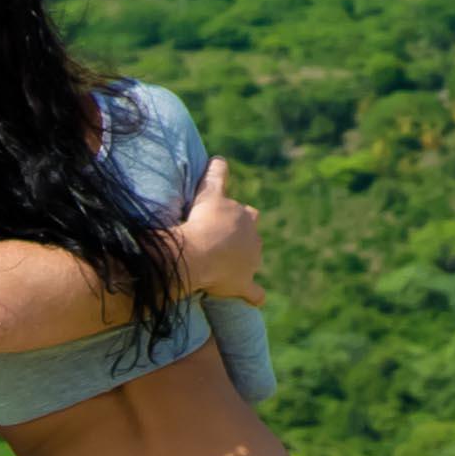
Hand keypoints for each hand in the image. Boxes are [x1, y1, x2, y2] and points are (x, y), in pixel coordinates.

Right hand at [170, 161, 261, 303]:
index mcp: (247, 218)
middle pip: (252, 238)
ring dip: (244, 264)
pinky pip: (255, 293)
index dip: (236, 218)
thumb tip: (219, 157)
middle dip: (242, 241)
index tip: (222, 222)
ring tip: (225, 268)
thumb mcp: (209, 192)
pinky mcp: (244, 285)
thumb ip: (216, 174)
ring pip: (252, 262)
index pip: (247, 214)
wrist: (199, 252)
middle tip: (222, 244)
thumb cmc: (204, 221)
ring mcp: (251, 264)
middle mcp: (254, 240)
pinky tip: (253, 298)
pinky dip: (254, 295)